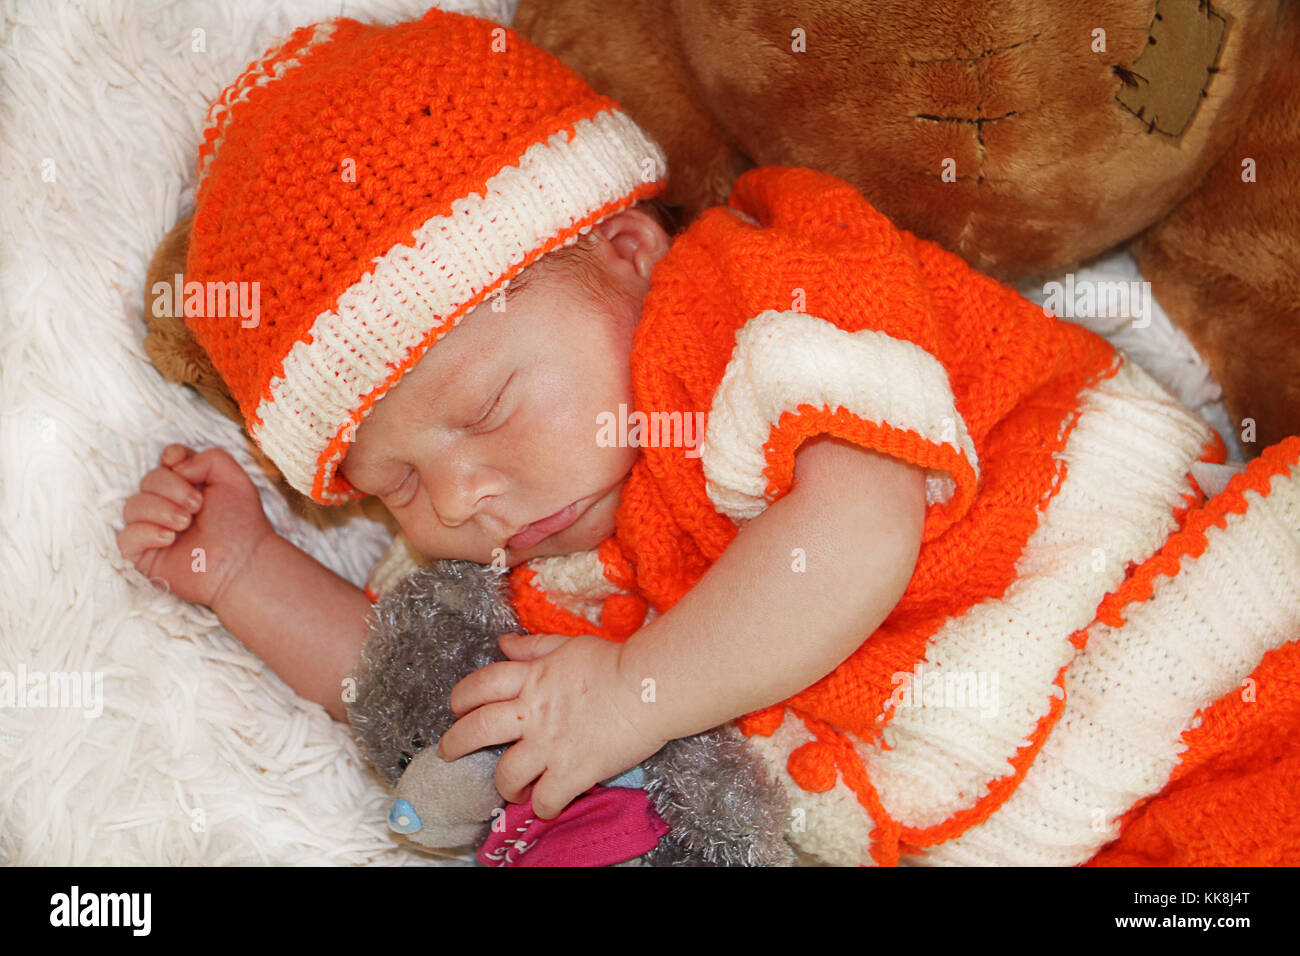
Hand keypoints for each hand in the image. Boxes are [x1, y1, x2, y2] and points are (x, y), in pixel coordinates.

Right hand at [117, 444, 274, 608]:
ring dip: (160, 511)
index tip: (184, 469)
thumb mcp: (234, 479)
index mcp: (188, 485)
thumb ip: (209, 457)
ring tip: (185, 524)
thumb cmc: (241, 524)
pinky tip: (169, 539)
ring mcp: (152, 529)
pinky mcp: (143, 554)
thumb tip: (173, 464)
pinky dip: (145, 533)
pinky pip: (125, 537)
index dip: (171, 458)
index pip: (165, 460)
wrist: (243, 563)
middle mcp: (167, 504)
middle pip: (148, 479)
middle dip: (172, 489)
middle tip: (197, 507)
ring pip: (132, 506)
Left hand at [436, 633, 666, 819]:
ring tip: (512, 789)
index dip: (461, 698)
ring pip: (505, 774)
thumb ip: (534, 647)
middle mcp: (532, 713)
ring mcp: (549, 745)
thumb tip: (503, 644)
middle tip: (449, 752)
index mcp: (531, 679)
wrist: (649, 686)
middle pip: (476, 730)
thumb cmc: (617, 662)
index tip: (457, 708)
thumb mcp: (570, 645)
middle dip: (455, 744)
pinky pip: (544, 799)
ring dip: (504, 786)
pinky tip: (547, 805)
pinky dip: (542, 807)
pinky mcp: (571, 771)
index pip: (480, 685)